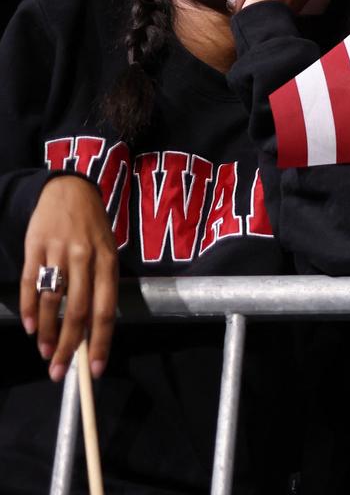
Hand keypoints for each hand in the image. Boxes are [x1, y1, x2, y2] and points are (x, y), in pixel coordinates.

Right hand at [20, 175, 117, 380]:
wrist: (71, 191)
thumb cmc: (93, 229)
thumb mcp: (108, 253)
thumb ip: (101, 286)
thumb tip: (91, 330)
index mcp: (108, 263)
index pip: (106, 310)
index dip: (100, 342)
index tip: (94, 369)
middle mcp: (85, 259)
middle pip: (77, 311)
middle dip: (68, 346)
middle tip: (59, 371)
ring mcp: (59, 253)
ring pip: (51, 302)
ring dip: (45, 332)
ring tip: (44, 352)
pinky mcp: (35, 247)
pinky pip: (30, 284)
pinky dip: (27, 309)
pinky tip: (28, 327)